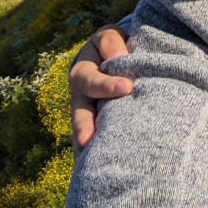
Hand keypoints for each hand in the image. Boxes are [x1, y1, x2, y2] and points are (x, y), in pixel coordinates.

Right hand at [69, 24, 131, 156]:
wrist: (118, 54)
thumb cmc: (115, 44)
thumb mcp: (110, 36)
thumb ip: (111, 43)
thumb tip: (119, 57)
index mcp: (83, 72)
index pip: (92, 80)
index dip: (108, 85)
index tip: (128, 87)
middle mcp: (81, 96)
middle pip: (79, 114)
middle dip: (84, 128)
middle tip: (89, 141)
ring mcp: (87, 114)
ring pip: (82, 133)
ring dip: (85, 149)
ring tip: (88, 165)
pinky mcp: (97, 127)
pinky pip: (92, 144)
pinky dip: (93, 158)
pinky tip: (96, 172)